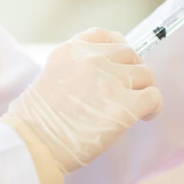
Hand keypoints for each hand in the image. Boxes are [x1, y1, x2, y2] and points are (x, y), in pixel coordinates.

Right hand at [3, 28, 161, 173]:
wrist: (31, 147)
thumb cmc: (35, 123)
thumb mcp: (49, 78)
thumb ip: (76, 69)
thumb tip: (106, 74)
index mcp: (70, 51)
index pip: (105, 35)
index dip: (117, 48)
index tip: (119, 63)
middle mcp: (91, 60)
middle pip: (130, 54)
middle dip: (131, 71)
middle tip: (127, 91)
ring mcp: (109, 81)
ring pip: (145, 74)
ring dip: (142, 89)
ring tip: (135, 107)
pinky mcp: (123, 107)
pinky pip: (153, 96)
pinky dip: (153, 106)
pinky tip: (144, 116)